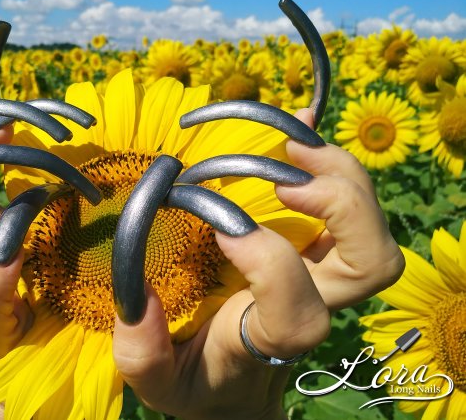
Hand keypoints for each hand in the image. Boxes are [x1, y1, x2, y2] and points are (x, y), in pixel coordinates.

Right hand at [111, 108, 404, 418]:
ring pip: (372, 229)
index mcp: (272, 341)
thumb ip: (143, 356)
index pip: (300, 315)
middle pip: (371, 265)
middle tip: (289, 174)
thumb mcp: (161, 384)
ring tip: (294, 141)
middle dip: (344, 207)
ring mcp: (322, 272)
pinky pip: (348, 199)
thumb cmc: (200, 379)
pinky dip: (329, 160)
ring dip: (343, 174)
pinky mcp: (317, 247)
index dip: (271, 265)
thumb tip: (141, 296)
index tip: (224, 229)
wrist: (239, 384)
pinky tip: (297, 129)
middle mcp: (313, 304)